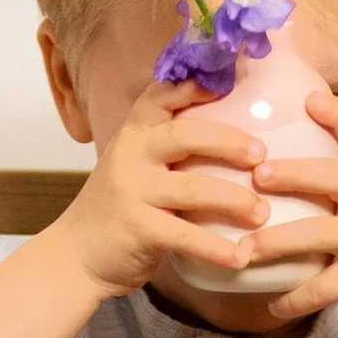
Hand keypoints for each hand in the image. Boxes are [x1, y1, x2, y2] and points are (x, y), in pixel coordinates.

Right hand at [53, 81, 274, 301]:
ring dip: (234, 200)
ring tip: (262, 212)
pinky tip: (240, 257)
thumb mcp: (135, 166)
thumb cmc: (120, 208)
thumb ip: (168, 148)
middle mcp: (130, 155)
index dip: (194, 85)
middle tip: (261, 156)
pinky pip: (185, 235)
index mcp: (133, 135)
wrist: (75, 254)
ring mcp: (131, 191)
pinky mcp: (137, 228)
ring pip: (192, 187)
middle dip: (228, 142)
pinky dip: (216, 248)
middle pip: (184, 135)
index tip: (228, 80)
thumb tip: (233, 134)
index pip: (160, 97)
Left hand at [241, 92, 337, 336]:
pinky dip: (296, 296)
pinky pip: (325, 286)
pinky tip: (272, 302)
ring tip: (243, 250)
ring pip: (320, 234)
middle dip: (294, 173)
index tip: (310, 99)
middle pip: (336, 178)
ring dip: (276, 242)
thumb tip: (284, 144)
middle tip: (258, 174)